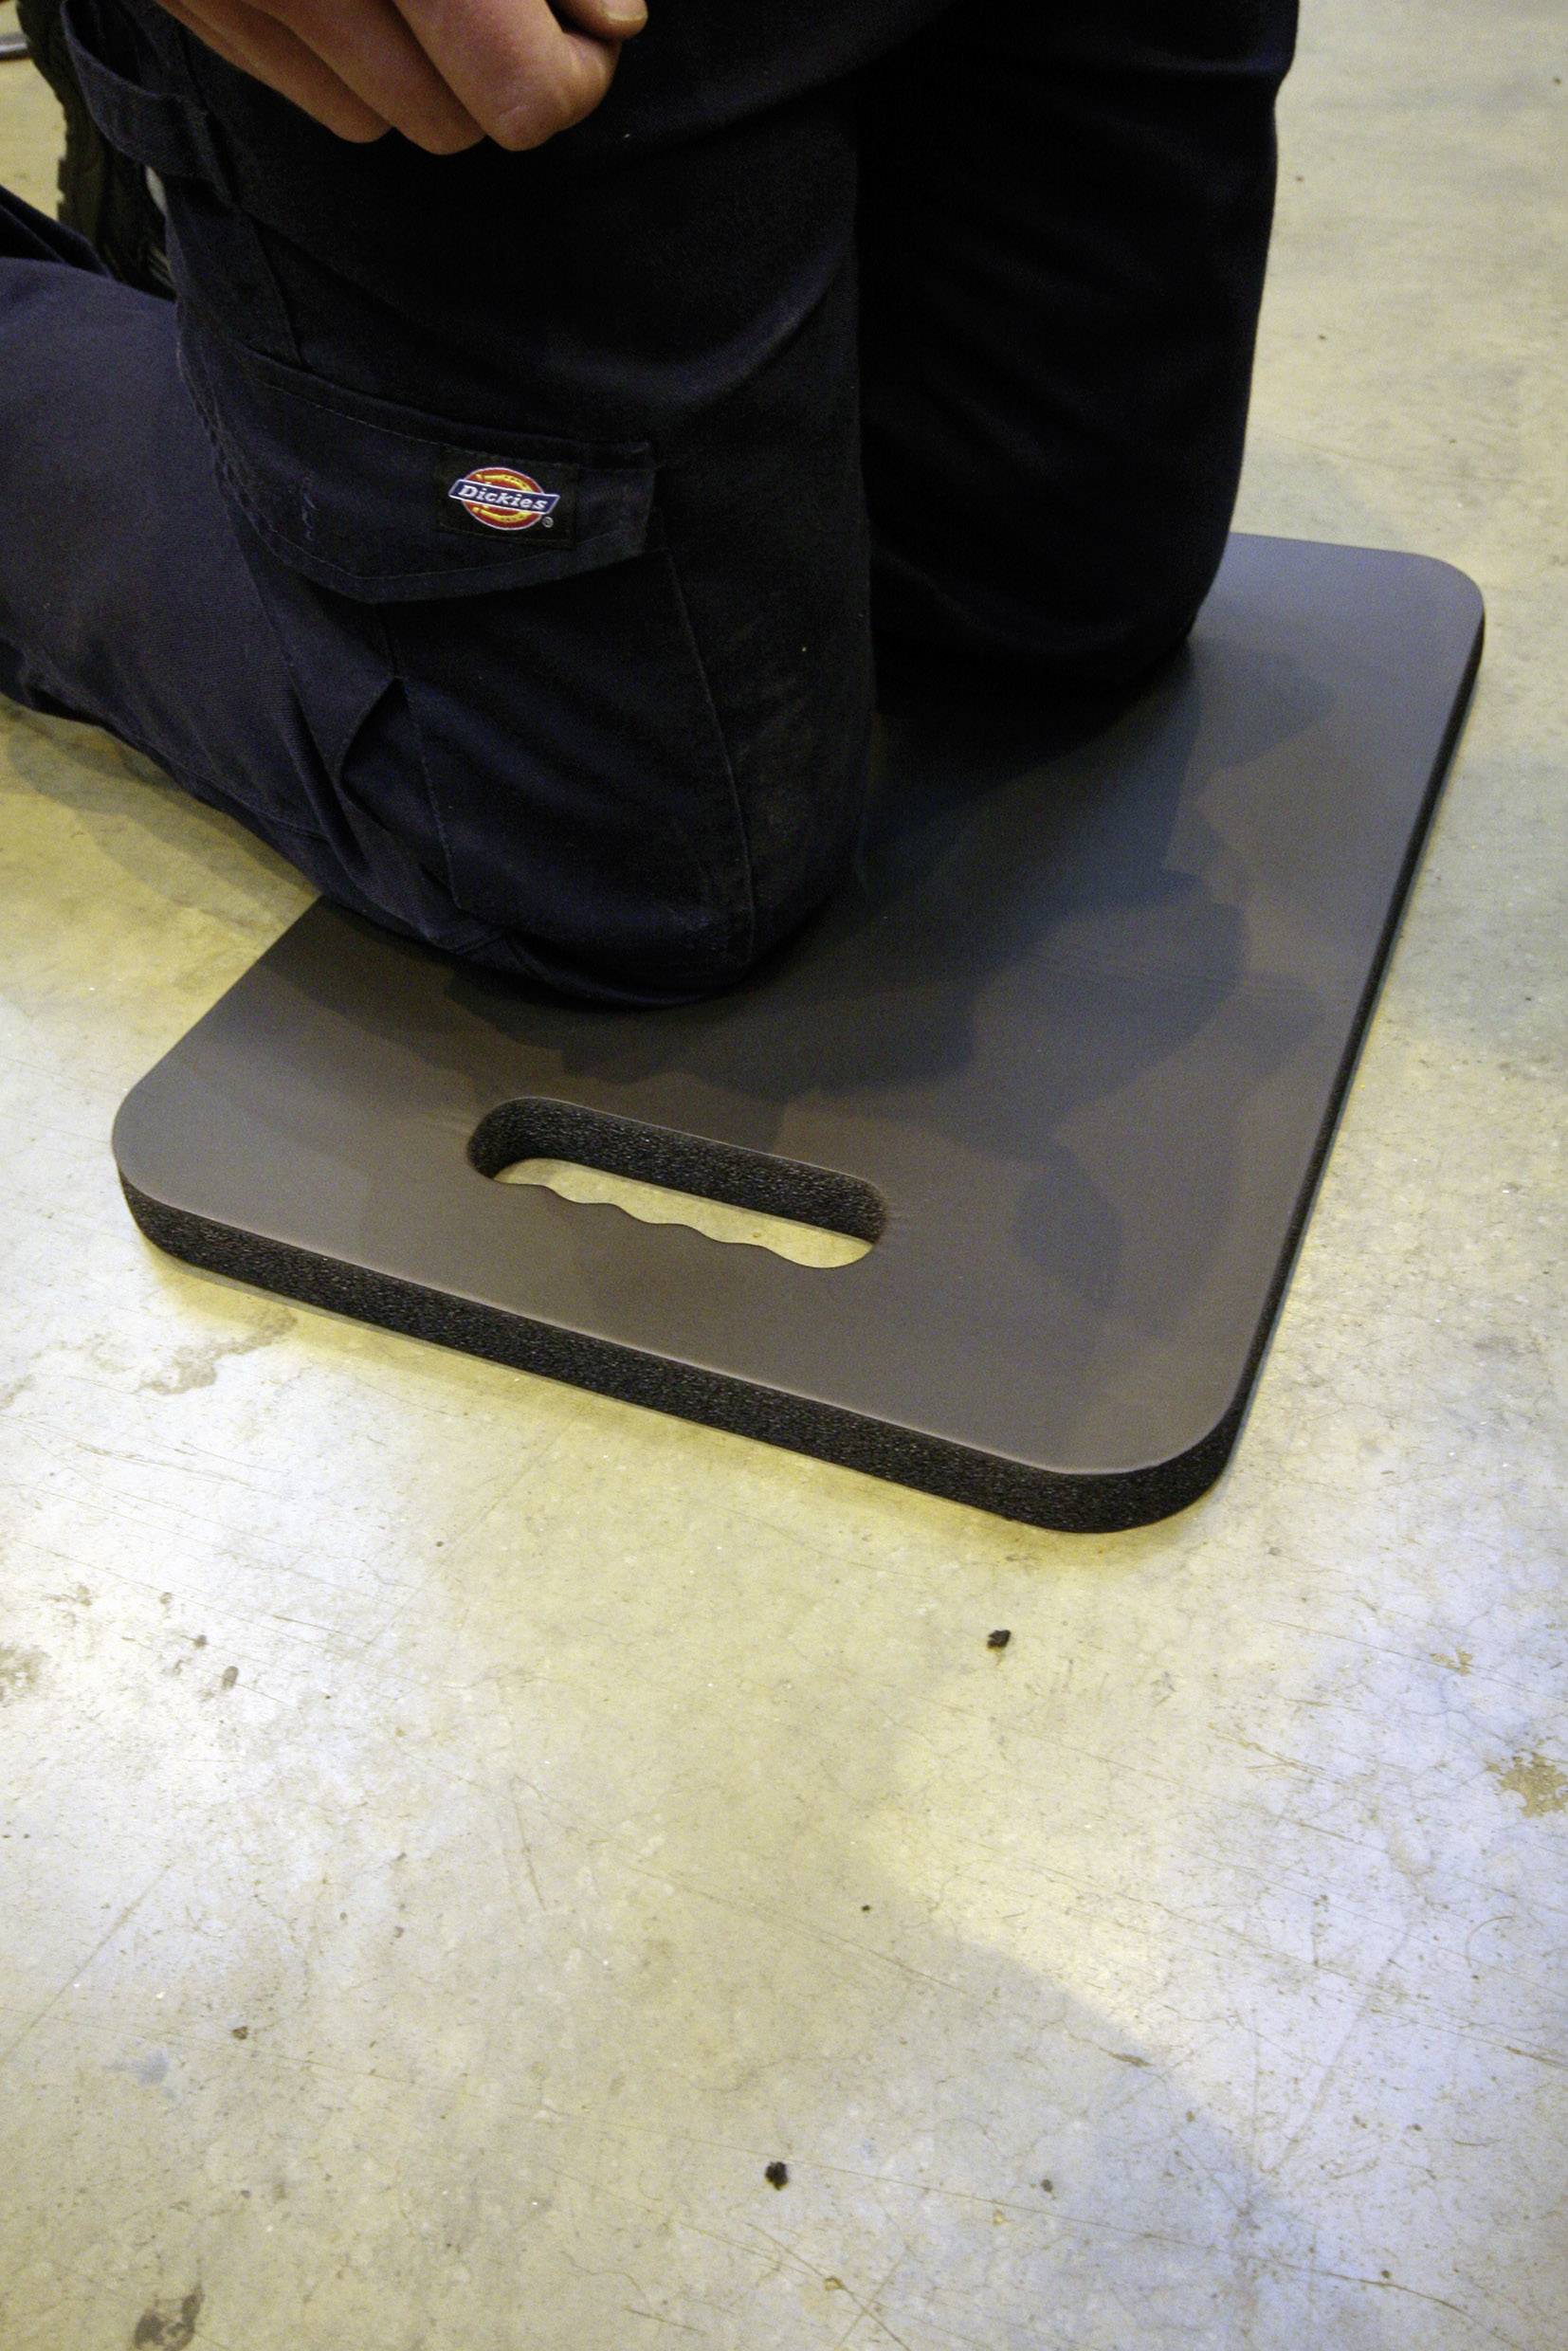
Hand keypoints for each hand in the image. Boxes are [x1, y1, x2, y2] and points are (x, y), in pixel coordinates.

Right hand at [153, 0, 646, 152]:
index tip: (590, 17)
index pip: (525, 97)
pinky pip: (310, 90)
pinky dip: (349, 55)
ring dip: (426, 71)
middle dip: (505, 76)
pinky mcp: (190, 3)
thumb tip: (612, 22)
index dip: (576, 67)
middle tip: (523, 6)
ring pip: (384, 122)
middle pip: (457, 128)